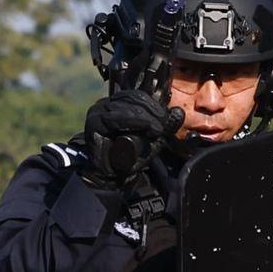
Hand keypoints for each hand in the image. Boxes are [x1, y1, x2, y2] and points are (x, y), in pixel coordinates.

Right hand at [73, 93, 171, 212]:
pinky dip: (134, 121)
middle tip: (164, 123)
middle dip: (152, 109)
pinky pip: (116, 118)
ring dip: (146, 116)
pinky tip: (147, 127)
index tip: (168, 116)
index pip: (138, 95)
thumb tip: (178, 112)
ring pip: (126, 105)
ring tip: (157, 129)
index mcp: (118, 104)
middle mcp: (106, 104)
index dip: (154, 103)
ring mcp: (98, 112)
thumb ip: (165, 125)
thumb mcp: (152, 138)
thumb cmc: (130, 156)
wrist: (113, 176)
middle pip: (133, 97)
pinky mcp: (94, 122)